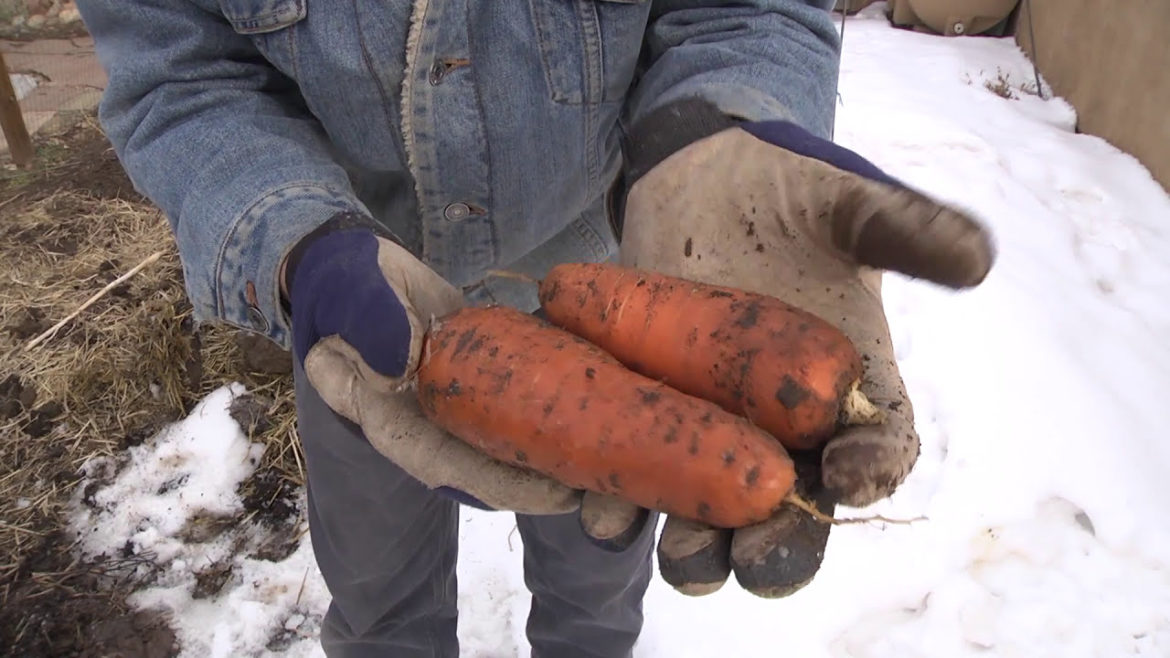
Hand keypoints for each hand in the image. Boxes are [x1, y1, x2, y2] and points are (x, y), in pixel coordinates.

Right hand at [284, 212, 580, 514]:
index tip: (553, 497)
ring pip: (509, 434)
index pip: (445, 464)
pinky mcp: (482, 371)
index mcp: (391, 417)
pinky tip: (603, 401)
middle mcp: (430, 419)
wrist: (356, 270)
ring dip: (557, 447)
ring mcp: (458, 399)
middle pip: (490, 462)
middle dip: (545, 478)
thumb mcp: (347, 297)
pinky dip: (555, 398)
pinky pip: (519, 392)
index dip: (500, 485)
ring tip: (615, 458)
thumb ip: (371, 325)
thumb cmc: (344, 283)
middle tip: (604, 484)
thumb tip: (404, 364)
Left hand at [583, 99, 993, 595]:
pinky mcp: (651, 419)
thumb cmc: (789, 192)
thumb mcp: (849, 203)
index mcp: (852, 391)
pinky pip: (637, 477)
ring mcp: (714, 430)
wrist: (697, 180)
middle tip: (758, 559)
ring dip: (696, 548)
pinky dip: (618, 503)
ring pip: (712, 515)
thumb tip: (977, 258)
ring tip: (682, 554)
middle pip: (792, 511)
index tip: (851, 474)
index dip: (872, 470)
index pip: (878, 450)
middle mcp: (786, 429)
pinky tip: (603, 509)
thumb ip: (906, 228)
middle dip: (778, 547)